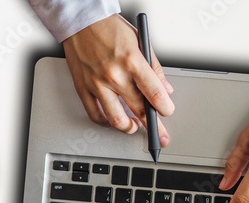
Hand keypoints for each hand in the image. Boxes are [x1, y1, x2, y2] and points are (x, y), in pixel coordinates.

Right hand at [63, 14, 173, 143]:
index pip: (155, 94)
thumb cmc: (109, 28)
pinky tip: (113, 120)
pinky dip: (107, 122)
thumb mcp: (140, 41)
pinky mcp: (83, 88)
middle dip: (154, 126)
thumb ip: (154, 67)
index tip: (167, 113)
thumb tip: (165, 89)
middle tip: (160, 134)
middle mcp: (115, 75)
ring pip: (117, 120)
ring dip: (129, 128)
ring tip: (134, 127)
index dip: (165, 108)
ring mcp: (97, 84)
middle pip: (139, 110)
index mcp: (132, 61)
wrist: (81, 21)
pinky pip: (96, 115)